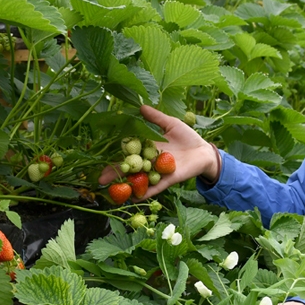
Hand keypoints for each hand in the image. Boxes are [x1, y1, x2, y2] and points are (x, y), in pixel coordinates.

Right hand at [99, 105, 219, 197]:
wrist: (204, 150)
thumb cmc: (188, 137)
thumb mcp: (170, 124)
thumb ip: (155, 118)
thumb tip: (140, 106)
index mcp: (148, 148)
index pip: (128, 154)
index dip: (115, 157)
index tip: (101, 161)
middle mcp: (150, 162)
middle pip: (130, 169)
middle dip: (115, 175)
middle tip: (100, 181)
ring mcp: (158, 172)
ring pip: (140, 180)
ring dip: (127, 186)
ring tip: (114, 192)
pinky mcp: (168, 180)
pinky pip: (155, 188)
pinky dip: (146, 193)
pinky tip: (135, 198)